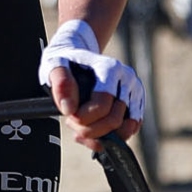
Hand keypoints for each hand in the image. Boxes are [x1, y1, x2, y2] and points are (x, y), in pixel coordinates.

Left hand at [38, 20, 143, 151]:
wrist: (78, 53)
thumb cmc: (66, 61)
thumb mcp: (55, 66)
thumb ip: (61, 84)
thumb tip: (69, 109)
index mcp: (109, 68)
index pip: (102, 106)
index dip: (83, 119)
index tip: (69, 117)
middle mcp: (126, 78)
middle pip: (114, 120)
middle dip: (90, 130)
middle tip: (73, 123)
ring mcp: (134, 91)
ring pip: (124, 129)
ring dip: (101, 136)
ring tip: (82, 128)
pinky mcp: (137, 102)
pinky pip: (129, 130)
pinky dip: (111, 138)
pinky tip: (93, 133)